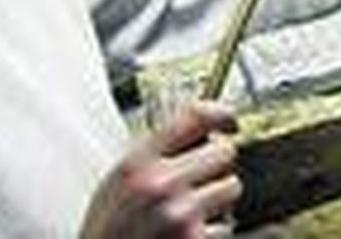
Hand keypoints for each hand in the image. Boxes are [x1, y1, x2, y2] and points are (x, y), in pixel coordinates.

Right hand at [80, 102, 240, 238]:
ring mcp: (180, 213)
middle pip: (225, 151)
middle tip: (198, 182)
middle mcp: (160, 184)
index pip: (195, 116)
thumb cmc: (108, 231)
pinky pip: (226, 225)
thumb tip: (200, 130)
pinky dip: (212, 233)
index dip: (220, 114)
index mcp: (138, 163)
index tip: (228, 121)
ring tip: (189, 214)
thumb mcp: (117, 182)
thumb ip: (154, 153)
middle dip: (216, 166)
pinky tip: (186, 236)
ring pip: (232, 187)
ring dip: (218, 201)